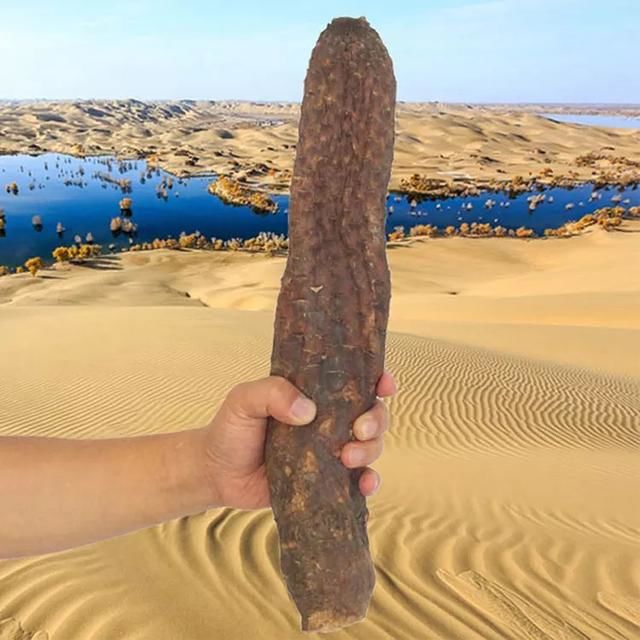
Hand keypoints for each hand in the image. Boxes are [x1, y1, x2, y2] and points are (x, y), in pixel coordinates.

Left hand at [202, 372, 396, 509]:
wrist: (217, 474)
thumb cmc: (231, 429)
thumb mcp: (244, 400)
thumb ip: (271, 393)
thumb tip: (308, 410)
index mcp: (315, 394)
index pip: (355, 382)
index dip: (378, 380)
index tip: (384, 384)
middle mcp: (329, 421)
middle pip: (372, 414)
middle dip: (377, 420)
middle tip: (359, 429)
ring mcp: (330, 452)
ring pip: (371, 446)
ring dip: (371, 450)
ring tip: (347, 458)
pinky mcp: (328, 482)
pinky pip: (359, 481)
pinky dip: (370, 482)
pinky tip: (365, 485)